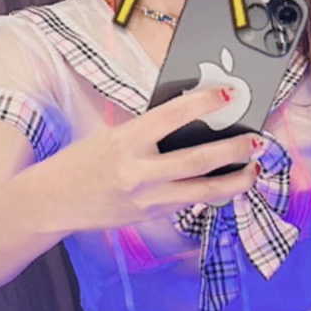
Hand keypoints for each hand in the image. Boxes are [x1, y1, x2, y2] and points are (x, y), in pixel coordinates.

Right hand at [31, 85, 260, 234]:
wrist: (52, 201)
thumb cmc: (82, 162)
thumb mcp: (112, 137)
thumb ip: (148, 132)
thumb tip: (191, 121)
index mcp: (126, 141)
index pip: (171, 116)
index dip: (203, 103)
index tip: (226, 94)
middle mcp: (138, 172)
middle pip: (199, 160)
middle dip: (234, 150)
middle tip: (257, 140)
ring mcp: (147, 199)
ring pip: (204, 191)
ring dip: (236, 180)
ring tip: (254, 169)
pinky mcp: (150, 216)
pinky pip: (189, 203)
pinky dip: (212, 193)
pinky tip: (229, 185)